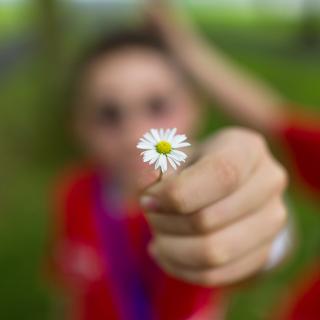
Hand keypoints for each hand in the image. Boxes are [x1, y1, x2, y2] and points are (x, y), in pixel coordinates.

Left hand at [140, 128, 287, 286]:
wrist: (226, 189)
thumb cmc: (195, 168)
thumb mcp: (174, 157)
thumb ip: (155, 165)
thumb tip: (146, 183)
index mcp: (247, 149)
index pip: (221, 175)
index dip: (176, 193)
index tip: (147, 200)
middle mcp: (269, 182)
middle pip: (209, 219)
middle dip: (165, 222)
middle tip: (149, 214)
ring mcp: (272, 220)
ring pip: (214, 254)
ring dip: (171, 248)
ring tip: (157, 236)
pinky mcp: (262, 251)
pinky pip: (215, 275)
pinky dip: (180, 267)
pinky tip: (165, 252)